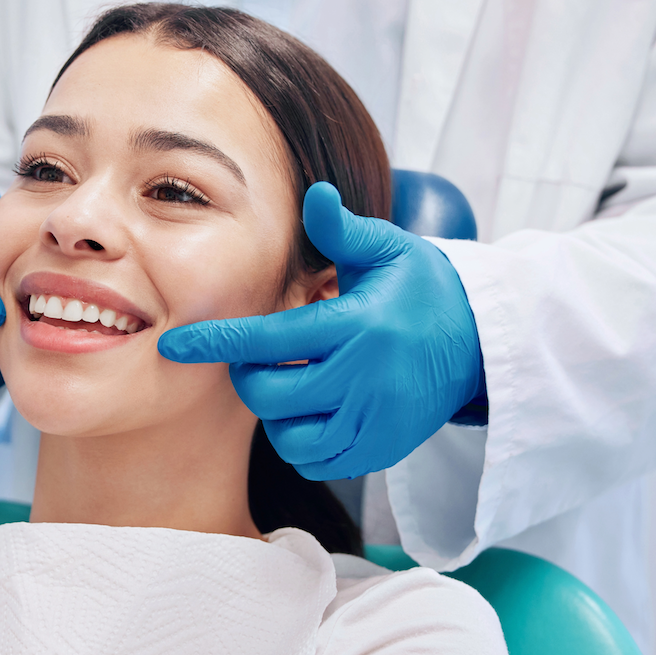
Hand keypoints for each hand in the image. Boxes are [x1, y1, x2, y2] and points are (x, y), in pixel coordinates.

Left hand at [158, 182, 485, 479]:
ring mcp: (374, 421)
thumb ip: (342, 230)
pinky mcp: (382, 450)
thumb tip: (314, 193)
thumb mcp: (389, 250)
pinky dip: (302, 441)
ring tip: (293, 383)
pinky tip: (313, 411)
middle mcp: (364, 379)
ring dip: (276, 412)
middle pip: (270, 395)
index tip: (174, 345)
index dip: (216, 344)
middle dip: (249, 376)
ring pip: (289, 436)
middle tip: (262, 357)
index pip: (269, 340)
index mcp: (357, 326)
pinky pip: (318, 461)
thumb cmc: (423, 289)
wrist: (481, 343)